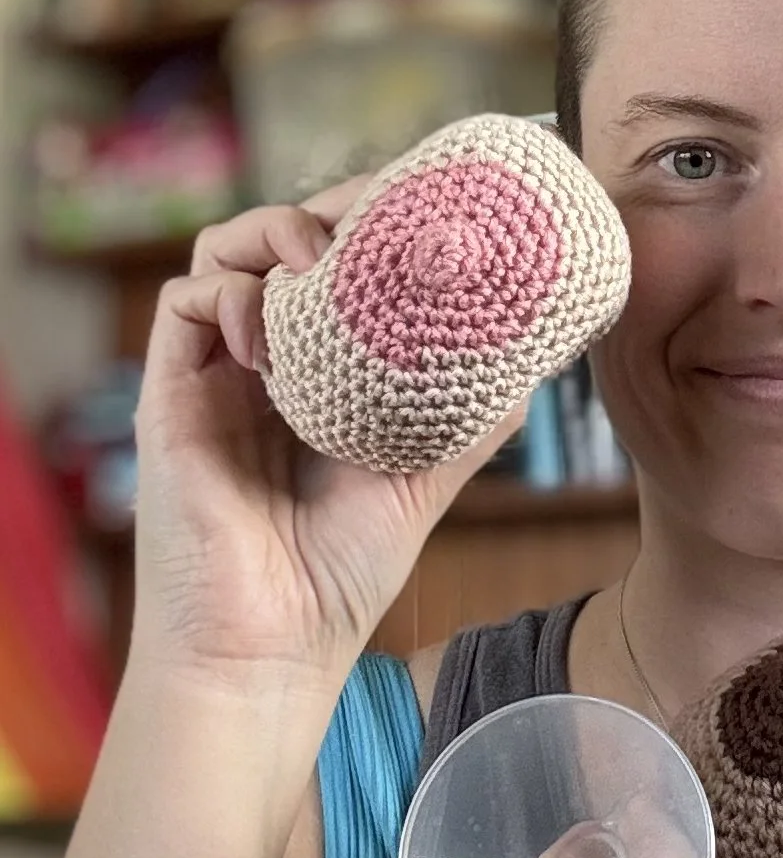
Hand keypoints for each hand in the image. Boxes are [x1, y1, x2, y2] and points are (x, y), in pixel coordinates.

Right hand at [130, 183, 522, 685]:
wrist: (273, 649)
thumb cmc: (340, 576)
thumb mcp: (426, 475)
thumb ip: (469, 414)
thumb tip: (536, 355)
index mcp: (317, 375)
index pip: (332, 267)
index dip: (368, 223)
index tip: (418, 209)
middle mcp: (261, 365)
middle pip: (277, 242)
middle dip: (328, 210)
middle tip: (377, 215)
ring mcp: (213, 377)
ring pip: (222, 254)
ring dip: (275, 234)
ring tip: (323, 260)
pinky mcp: (170, 396)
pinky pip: (183, 303)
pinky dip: (232, 292)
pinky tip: (275, 331)